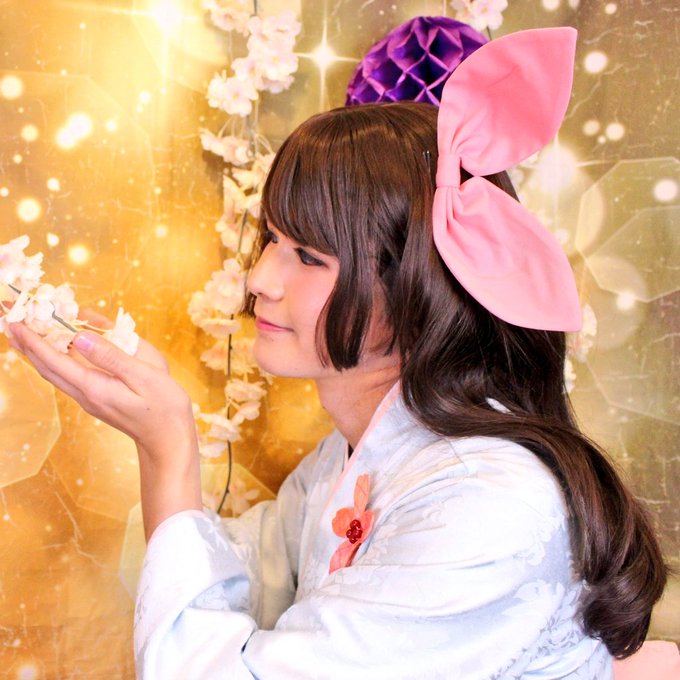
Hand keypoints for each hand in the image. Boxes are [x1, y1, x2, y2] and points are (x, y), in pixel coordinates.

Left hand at [8, 313, 202, 537]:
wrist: (168, 441)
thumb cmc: (164, 408)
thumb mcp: (145, 375)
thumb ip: (111, 356)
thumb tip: (79, 337)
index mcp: (94, 386)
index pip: (53, 359)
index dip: (32, 339)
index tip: (13, 320)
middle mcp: (85, 394)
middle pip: (45, 367)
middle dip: (25, 344)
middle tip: (8, 321)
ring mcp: (89, 399)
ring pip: (53, 373)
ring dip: (36, 352)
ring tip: (22, 334)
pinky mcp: (97, 400)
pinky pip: (67, 376)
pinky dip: (53, 360)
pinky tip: (56, 352)